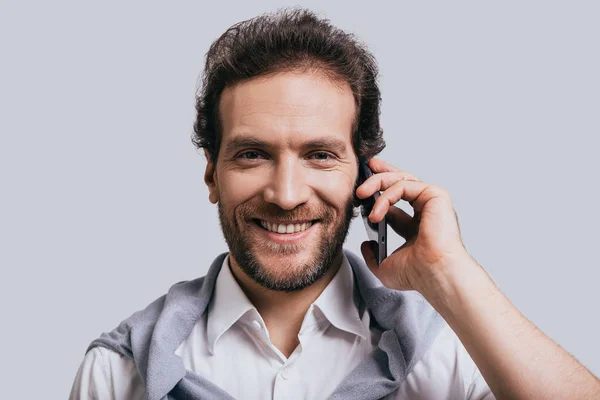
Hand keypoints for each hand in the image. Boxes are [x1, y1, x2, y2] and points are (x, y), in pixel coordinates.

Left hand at [356, 158, 472, 293]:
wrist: (434, 275)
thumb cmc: (418, 274)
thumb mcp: (385, 266)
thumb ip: (373, 256)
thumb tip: (366, 244)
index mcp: (417, 225)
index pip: (396, 201)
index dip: (378, 192)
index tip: (361, 191)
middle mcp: (426, 211)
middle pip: (401, 182)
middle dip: (380, 173)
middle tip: (364, 169)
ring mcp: (431, 202)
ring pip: (401, 179)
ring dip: (377, 182)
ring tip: (360, 193)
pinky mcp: (435, 196)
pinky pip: (404, 186)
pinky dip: (386, 196)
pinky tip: (376, 213)